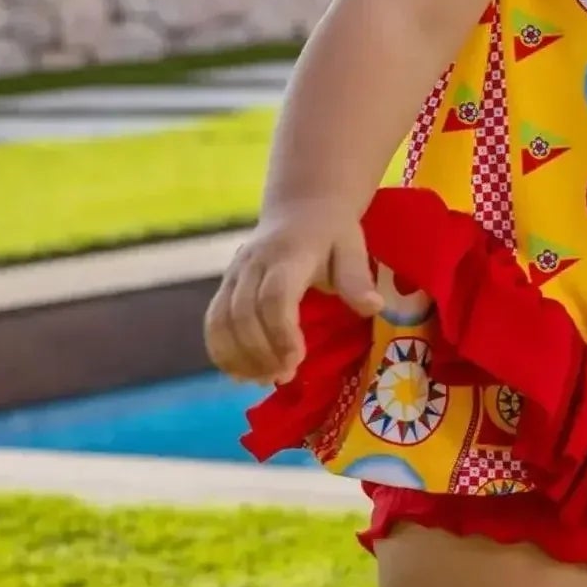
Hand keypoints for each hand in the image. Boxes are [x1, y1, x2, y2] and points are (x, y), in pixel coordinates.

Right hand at [204, 206, 381, 384]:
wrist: (302, 206)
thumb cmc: (332, 232)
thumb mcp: (352, 247)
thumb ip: (356, 278)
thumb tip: (372, 307)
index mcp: (289, 254)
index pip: (275, 297)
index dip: (281, 332)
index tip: (296, 361)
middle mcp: (254, 263)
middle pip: (244, 313)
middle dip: (261, 352)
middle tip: (284, 377)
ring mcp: (235, 273)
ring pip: (221, 319)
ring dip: (238, 356)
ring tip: (263, 380)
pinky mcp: (225, 284)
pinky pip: (213, 320)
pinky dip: (221, 351)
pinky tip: (240, 373)